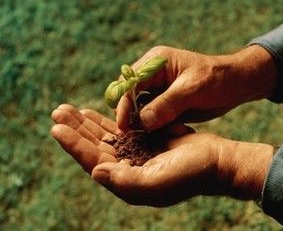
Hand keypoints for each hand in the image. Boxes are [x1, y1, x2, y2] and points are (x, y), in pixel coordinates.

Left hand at [51, 104, 273, 205]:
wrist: (216, 161)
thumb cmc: (190, 173)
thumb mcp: (158, 182)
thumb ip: (125, 180)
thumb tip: (95, 171)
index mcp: (127, 181)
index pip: (93, 162)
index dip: (74, 145)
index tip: (57, 128)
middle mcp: (127, 170)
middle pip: (94, 147)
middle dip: (75, 130)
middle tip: (58, 111)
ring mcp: (136, 155)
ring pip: (104, 137)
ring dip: (86, 124)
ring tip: (69, 109)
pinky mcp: (145, 141)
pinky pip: (120, 130)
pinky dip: (105, 121)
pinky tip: (92, 113)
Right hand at [117, 45, 276, 130]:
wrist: (237, 84)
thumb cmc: (217, 79)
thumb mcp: (192, 89)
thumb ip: (166, 104)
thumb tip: (142, 122)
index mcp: (156, 62)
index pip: (129, 82)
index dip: (123, 103)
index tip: (123, 125)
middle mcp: (153, 75)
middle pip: (130, 97)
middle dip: (130, 116)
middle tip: (130, 138)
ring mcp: (159, 90)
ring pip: (140, 109)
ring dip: (142, 123)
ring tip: (143, 140)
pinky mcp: (167, 104)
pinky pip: (153, 117)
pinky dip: (154, 127)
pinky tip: (158, 137)